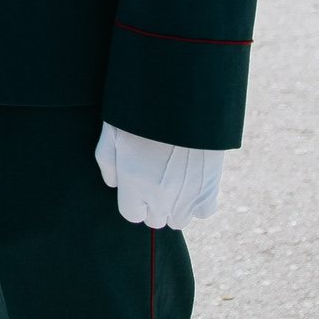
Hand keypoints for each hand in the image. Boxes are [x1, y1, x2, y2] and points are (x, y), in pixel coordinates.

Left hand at [94, 124, 224, 228]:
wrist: (183, 98)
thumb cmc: (142, 111)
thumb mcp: (112, 131)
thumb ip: (107, 163)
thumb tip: (113, 185)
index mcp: (134, 182)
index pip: (131, 214)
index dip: (133, 201)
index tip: (137, 185)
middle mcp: (160, 195)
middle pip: (155, 220)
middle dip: (152, 204)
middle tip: (155, 178)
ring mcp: (187, 194)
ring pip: (179, 220)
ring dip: (175, 207)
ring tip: (173, 182)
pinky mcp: (210, 187)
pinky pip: (204, 212)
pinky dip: (198, 203)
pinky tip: (192, 184)